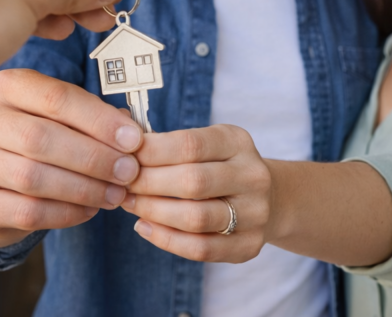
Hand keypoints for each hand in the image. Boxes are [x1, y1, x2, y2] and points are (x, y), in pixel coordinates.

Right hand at [0, 70, 145, 247]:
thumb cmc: (38, 136)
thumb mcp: (62, 116)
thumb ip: (94, 118)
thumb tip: (131, 133)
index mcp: (9, 86)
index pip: (56, 98)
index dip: (99, 120)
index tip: (133, 140)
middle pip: (41, 138)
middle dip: (93, 158)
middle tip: (128, 172)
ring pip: (32, 177)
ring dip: (84, 189)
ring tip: (115, 194)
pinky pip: (26, 211)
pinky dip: (65, 213)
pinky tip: (89, 209)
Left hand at [122, 125, 272, 262]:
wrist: (269, 199)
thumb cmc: (221, 166)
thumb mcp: (207, 143)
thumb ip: (170, 144)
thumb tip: (122, 148)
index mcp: (237, 142)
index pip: (190, 144)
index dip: (152, 152)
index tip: (124, 156)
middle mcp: (252, 176)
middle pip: (192, 182)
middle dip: (148, 184)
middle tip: (123, 184)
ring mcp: (255, 213)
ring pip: (195, 218)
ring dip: (154, 212)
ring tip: (131, 204)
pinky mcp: (249, 245)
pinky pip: (201, 249)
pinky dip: (166, 240)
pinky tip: (145, 227)